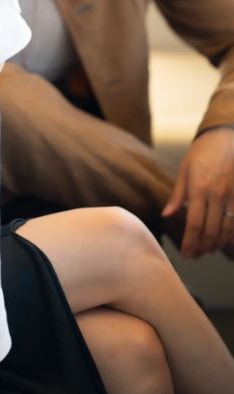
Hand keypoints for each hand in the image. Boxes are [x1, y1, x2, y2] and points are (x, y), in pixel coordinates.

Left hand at [162, 127, 233, 257]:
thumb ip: (177, 195)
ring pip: (226, 229)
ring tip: (207, 251)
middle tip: (195, 256)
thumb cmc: (201, 153)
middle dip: (202, 247)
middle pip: (211, 230)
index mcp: (198, 188)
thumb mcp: (184, 170)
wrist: (226, 137)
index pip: (194, 223)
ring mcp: (232, 196)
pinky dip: (231, 235)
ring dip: (217, 244)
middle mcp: (216, 194)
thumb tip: (166, 214)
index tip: (186, 253)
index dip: (190, 242)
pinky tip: (223, 240)